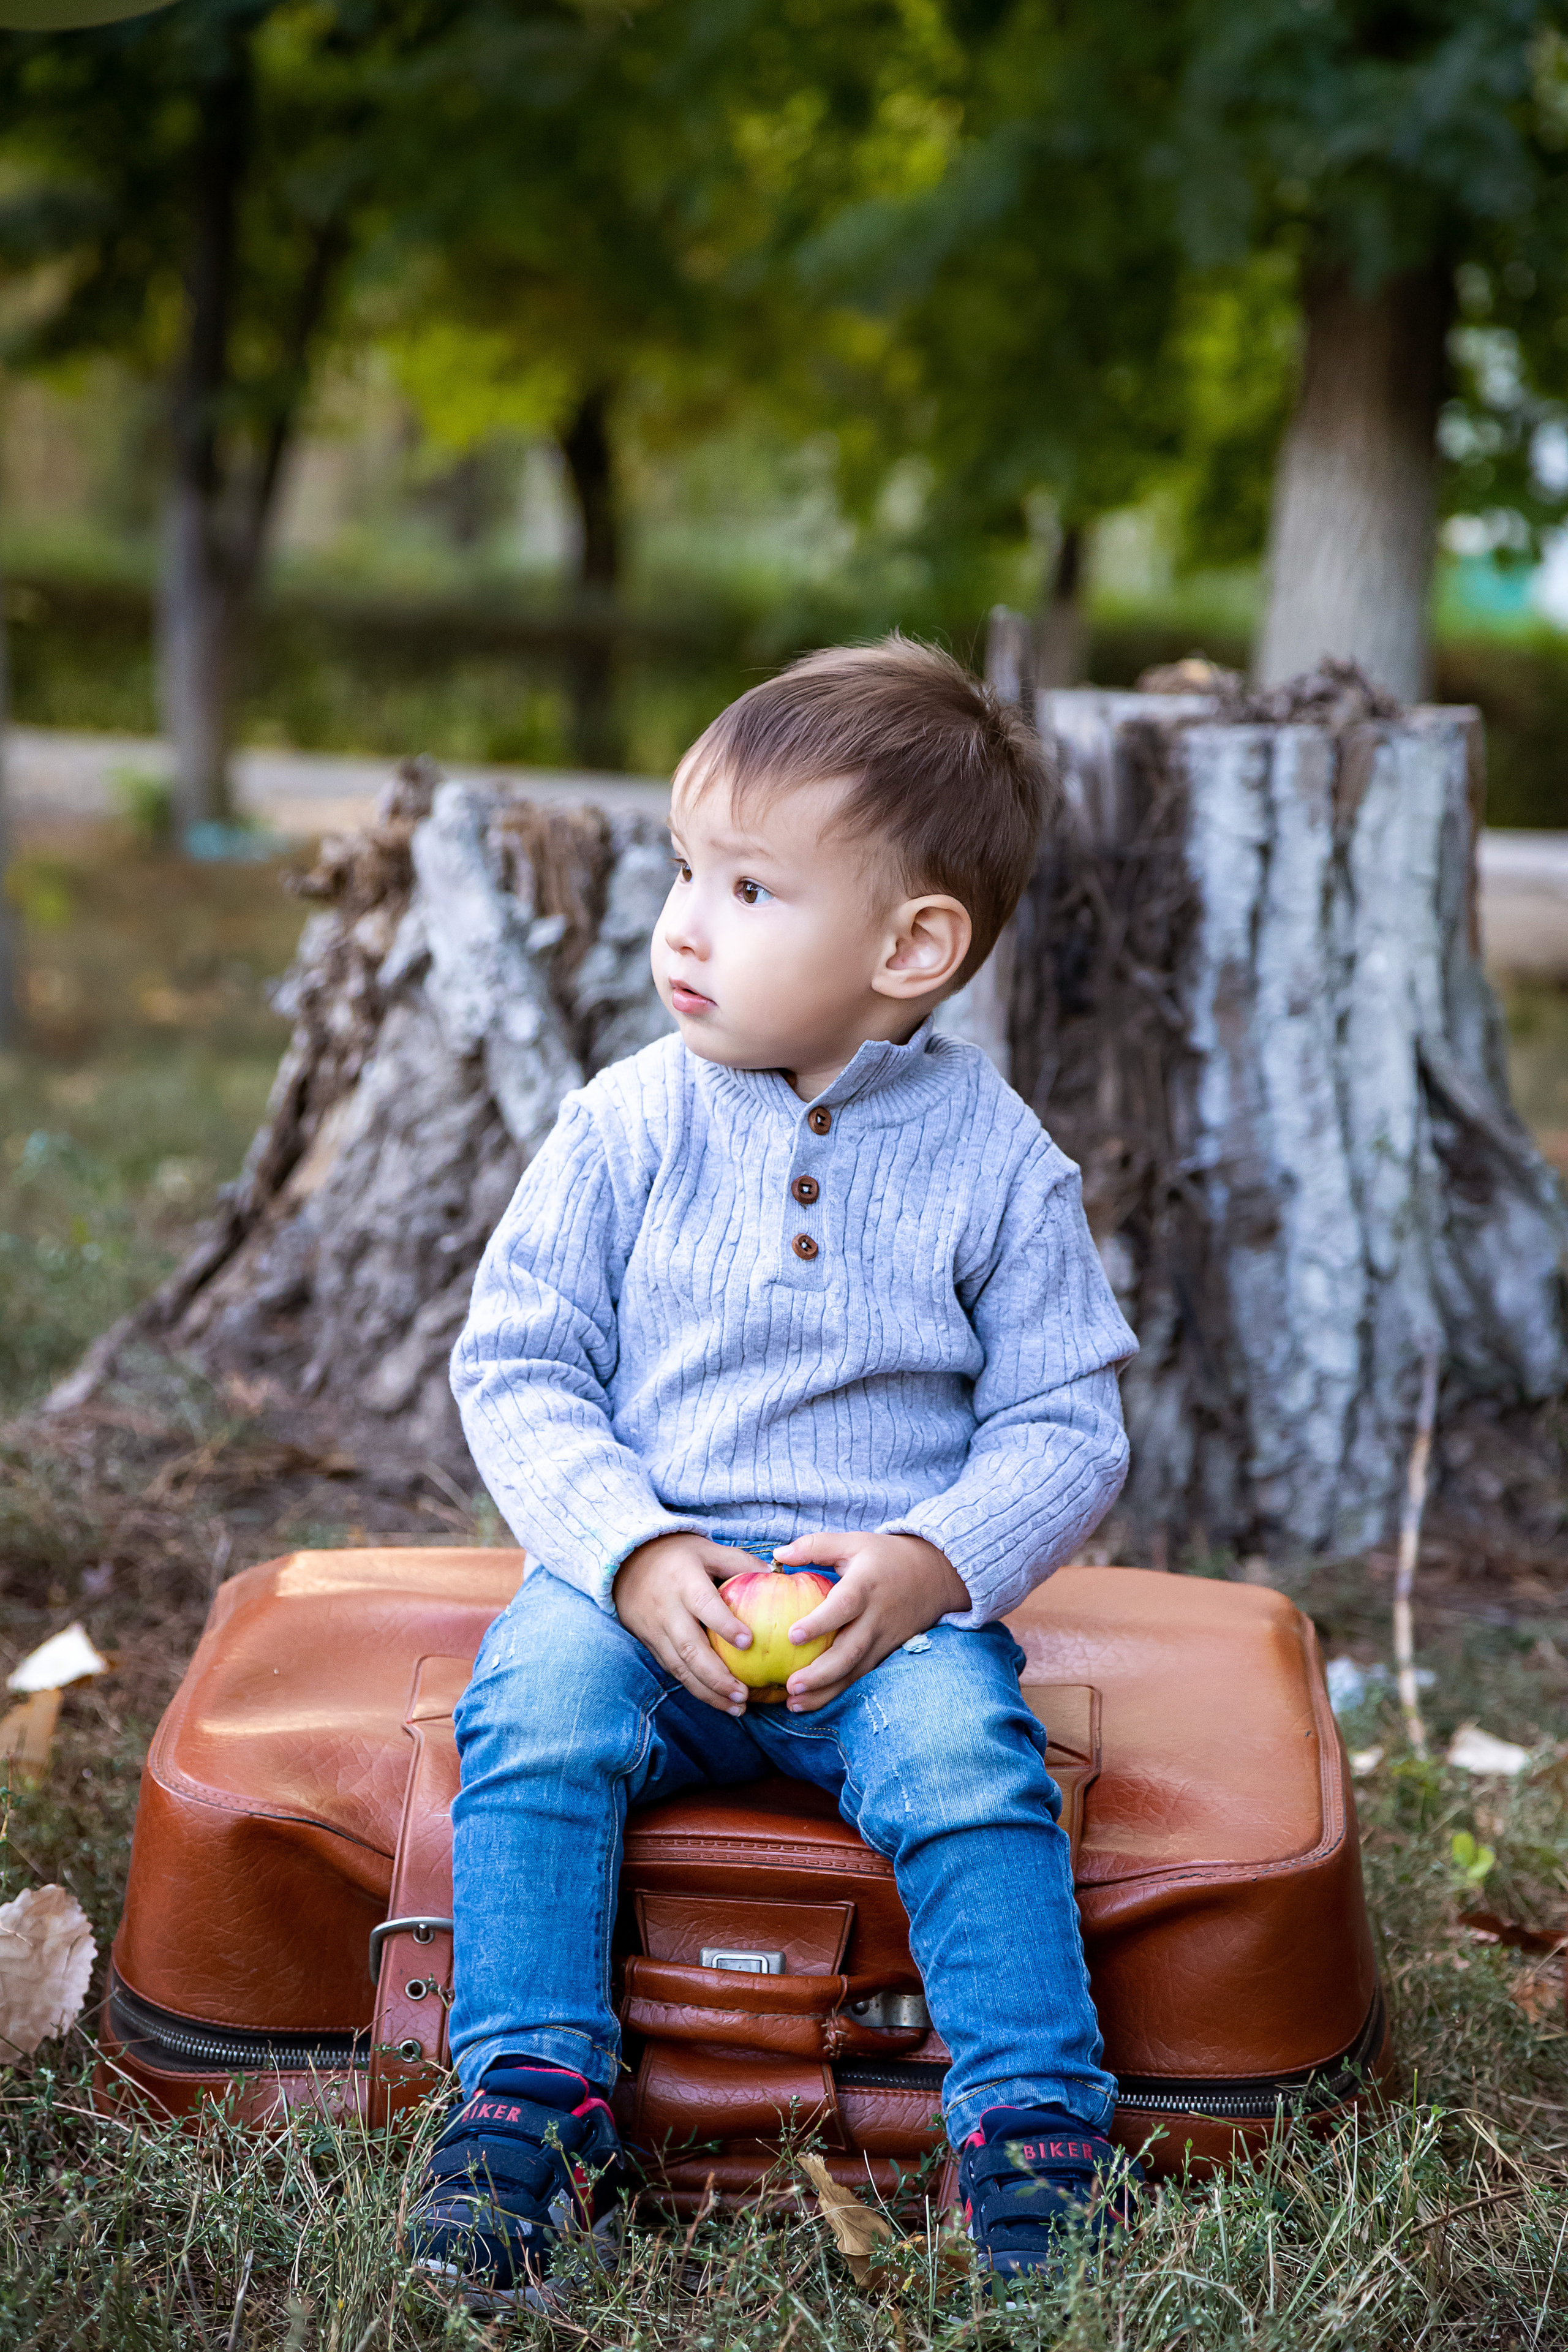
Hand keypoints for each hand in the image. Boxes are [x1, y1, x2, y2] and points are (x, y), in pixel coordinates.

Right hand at [613, 1533, 756, 1714]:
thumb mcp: (707, 1549)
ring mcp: (656, 1630)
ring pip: (679, 1667)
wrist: (626, 1561)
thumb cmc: (676, 1554)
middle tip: (744, 1693)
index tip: (748, 1641)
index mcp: (684, 1581)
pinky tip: (718, 1701)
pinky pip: (672, 1670)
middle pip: (689, 1647)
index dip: (723, 1624)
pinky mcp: (651, 1644)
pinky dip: (695, 1688)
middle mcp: (668, 1609)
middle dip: (717, 1676)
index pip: (703, 1604)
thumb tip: (776, 1574)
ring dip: (708, 1691)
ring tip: (737, 1706)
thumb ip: (739, 1562)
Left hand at [769, 1531, 969, 1712]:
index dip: (820, 1623)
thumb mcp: (853, 1541)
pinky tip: (814, 1701)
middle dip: (821, 1673)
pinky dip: (840, 1691)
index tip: (793, 1636)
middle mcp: (877, 1616)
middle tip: (791, 1685)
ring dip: (826, 1691)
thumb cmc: (886, 1556)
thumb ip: (815, 1545)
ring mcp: (884, 1638)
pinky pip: (863, 1674)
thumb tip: (778, 1554)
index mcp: (866, 1585)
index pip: (844, 1607)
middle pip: (851, 1651)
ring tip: (795, 1703)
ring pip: (856, 1671)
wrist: (936, 1575)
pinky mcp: (887, 1651)